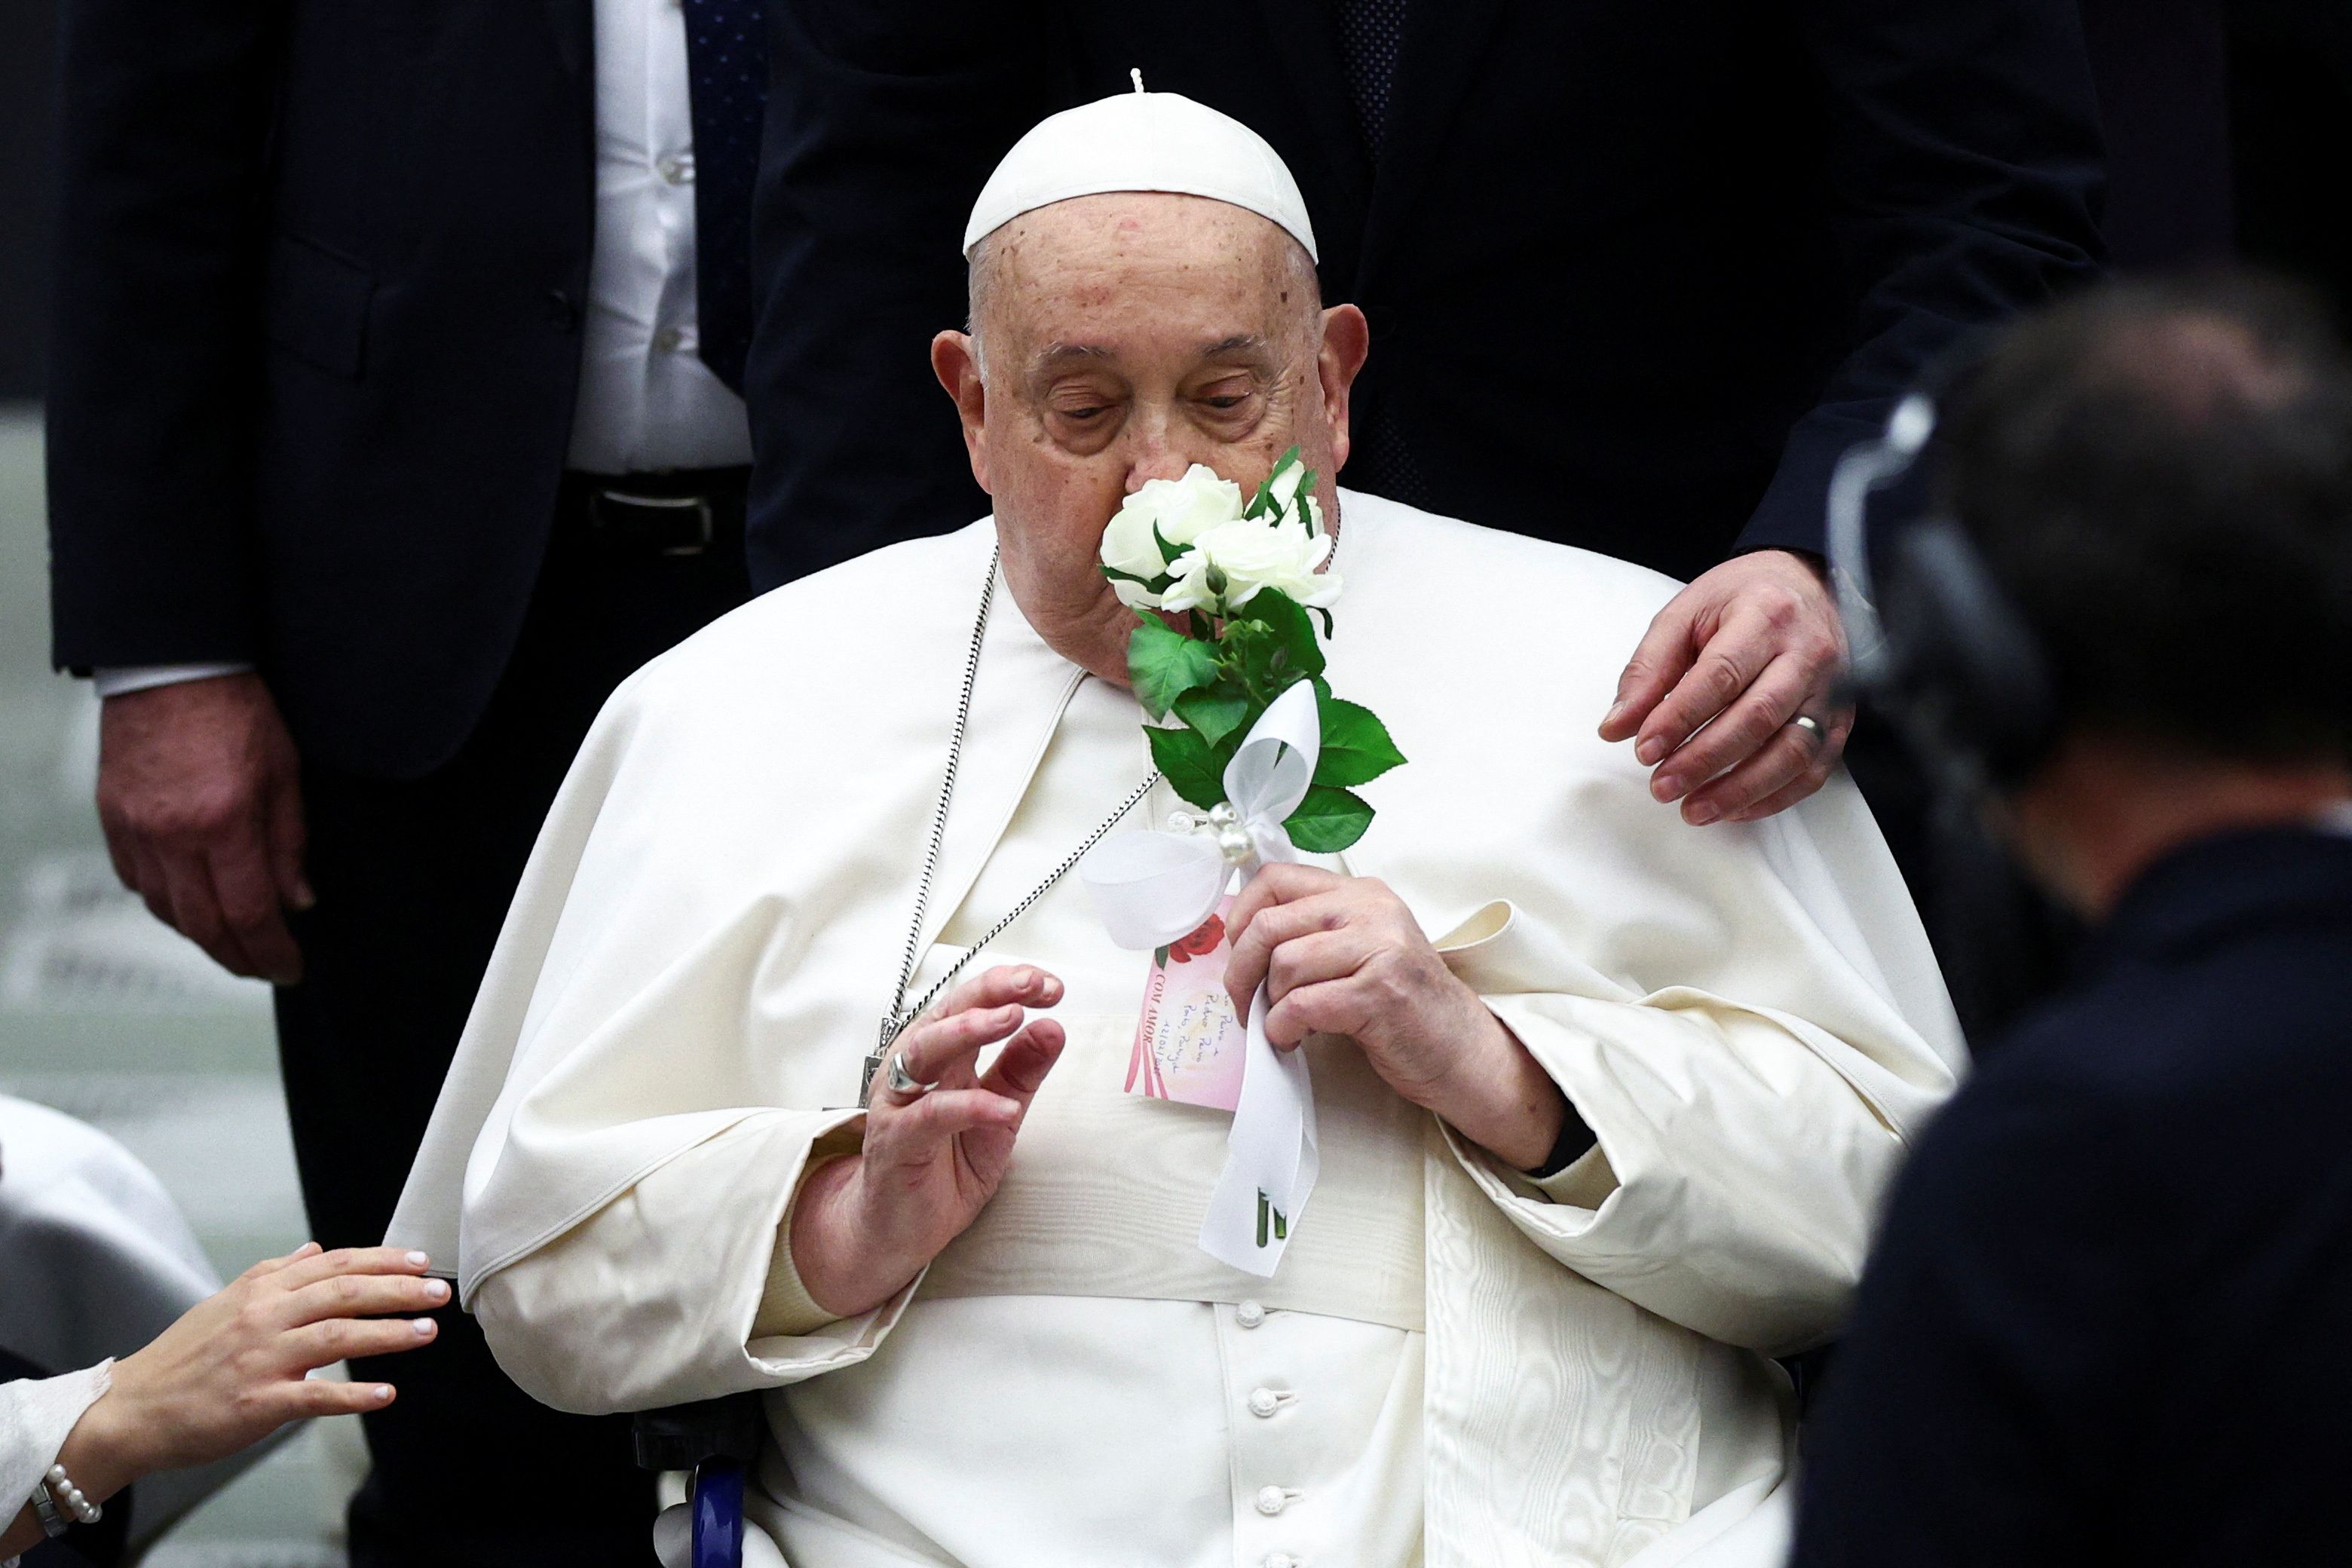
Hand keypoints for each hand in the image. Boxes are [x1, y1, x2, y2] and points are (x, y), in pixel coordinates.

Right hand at [60, 1245, 444, 1498]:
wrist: (131, 1409)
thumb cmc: (182, 1358)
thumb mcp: (225, 1302)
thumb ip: (274, 1274)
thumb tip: (314, 1248)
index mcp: (259, 1290)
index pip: (334, 1265)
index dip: (382, 1260)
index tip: (421, 1260)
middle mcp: (263, 1317)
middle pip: (344, 1292)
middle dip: (399, 1289)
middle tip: (439, 1291)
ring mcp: (261, 1360)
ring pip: (337, 1336)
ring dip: (389, 1333)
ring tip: (428, 1332)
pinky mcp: (256, 1403)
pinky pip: (314, 1396)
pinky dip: (353, 1395)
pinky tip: (386, 1394)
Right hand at [97, 672, 310, 983]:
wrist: (171, 665)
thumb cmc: (237, 709)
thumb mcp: (285, 773)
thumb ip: (289, 844)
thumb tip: (298, 901)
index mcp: (224, 823)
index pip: (250, 914)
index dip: (273, 952)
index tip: (292, 968)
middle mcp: (172, 835)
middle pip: (202, 926)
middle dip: (238, 958)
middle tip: (265, 967)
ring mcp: (135, 829)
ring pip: (165, 910)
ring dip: (201, 934)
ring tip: (234, 940)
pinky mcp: (112, 818)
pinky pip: (137, 881)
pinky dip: (166, 901)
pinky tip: (191, 900)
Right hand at [791, 966, 1066, 1317]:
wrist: (900, 1229)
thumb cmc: (944, 1165)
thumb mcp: (998, 1113)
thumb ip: (1021, 1072)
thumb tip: (1052, 1027)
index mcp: (941, 1056)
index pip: (971, 1005)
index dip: (1008, 988)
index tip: (1051, 986)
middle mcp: (915, 1070)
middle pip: (946, 1014)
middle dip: (990, 993)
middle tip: (1031, 986)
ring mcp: (899, 1103)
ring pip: (926, 1051)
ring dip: (970, 1030)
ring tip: (1013, 1020)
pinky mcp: (896, 1142)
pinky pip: (931, 1116)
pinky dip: (969, 1107)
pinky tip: (1005, 1108)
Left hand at [1223, 866, 1564, 1169]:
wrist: (1463, 1050)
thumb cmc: (1405, 1006)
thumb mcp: (1363, 950)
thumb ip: (1316, 934)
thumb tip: (1241, 939)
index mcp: (1362, 893)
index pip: (1276, 878)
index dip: (1242, 915)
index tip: (1239, 952)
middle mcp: (1372, 910)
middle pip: (1269, 924)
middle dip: (1242, 970)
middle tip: (1244, 1002)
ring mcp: (1379, 949)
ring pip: (1283, 965)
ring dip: (1268, 1004)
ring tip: (1282, 1024)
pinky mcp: (1379, 993)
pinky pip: (1301, 1004)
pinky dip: (1283, 1028)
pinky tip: (1293, 1039)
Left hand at [1599, 549, 1850, 824]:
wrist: (1806, 585)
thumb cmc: (1742, 600)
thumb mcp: (1683, 615)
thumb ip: (1648, 670)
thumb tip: (1617, 726)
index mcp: (1764, 615)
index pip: (1721, 674)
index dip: (1680, 718)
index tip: (1645, 749)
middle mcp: (1807, 652)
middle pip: (1758, 717)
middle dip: (1705, 760)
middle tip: (1663, 786)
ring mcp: (1831, 689)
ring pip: (1792, 750)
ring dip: (1740, 789)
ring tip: (1694, 809)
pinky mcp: (1841, 719)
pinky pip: (1813, 769)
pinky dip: (1774, 797)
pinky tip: (1734, 808)